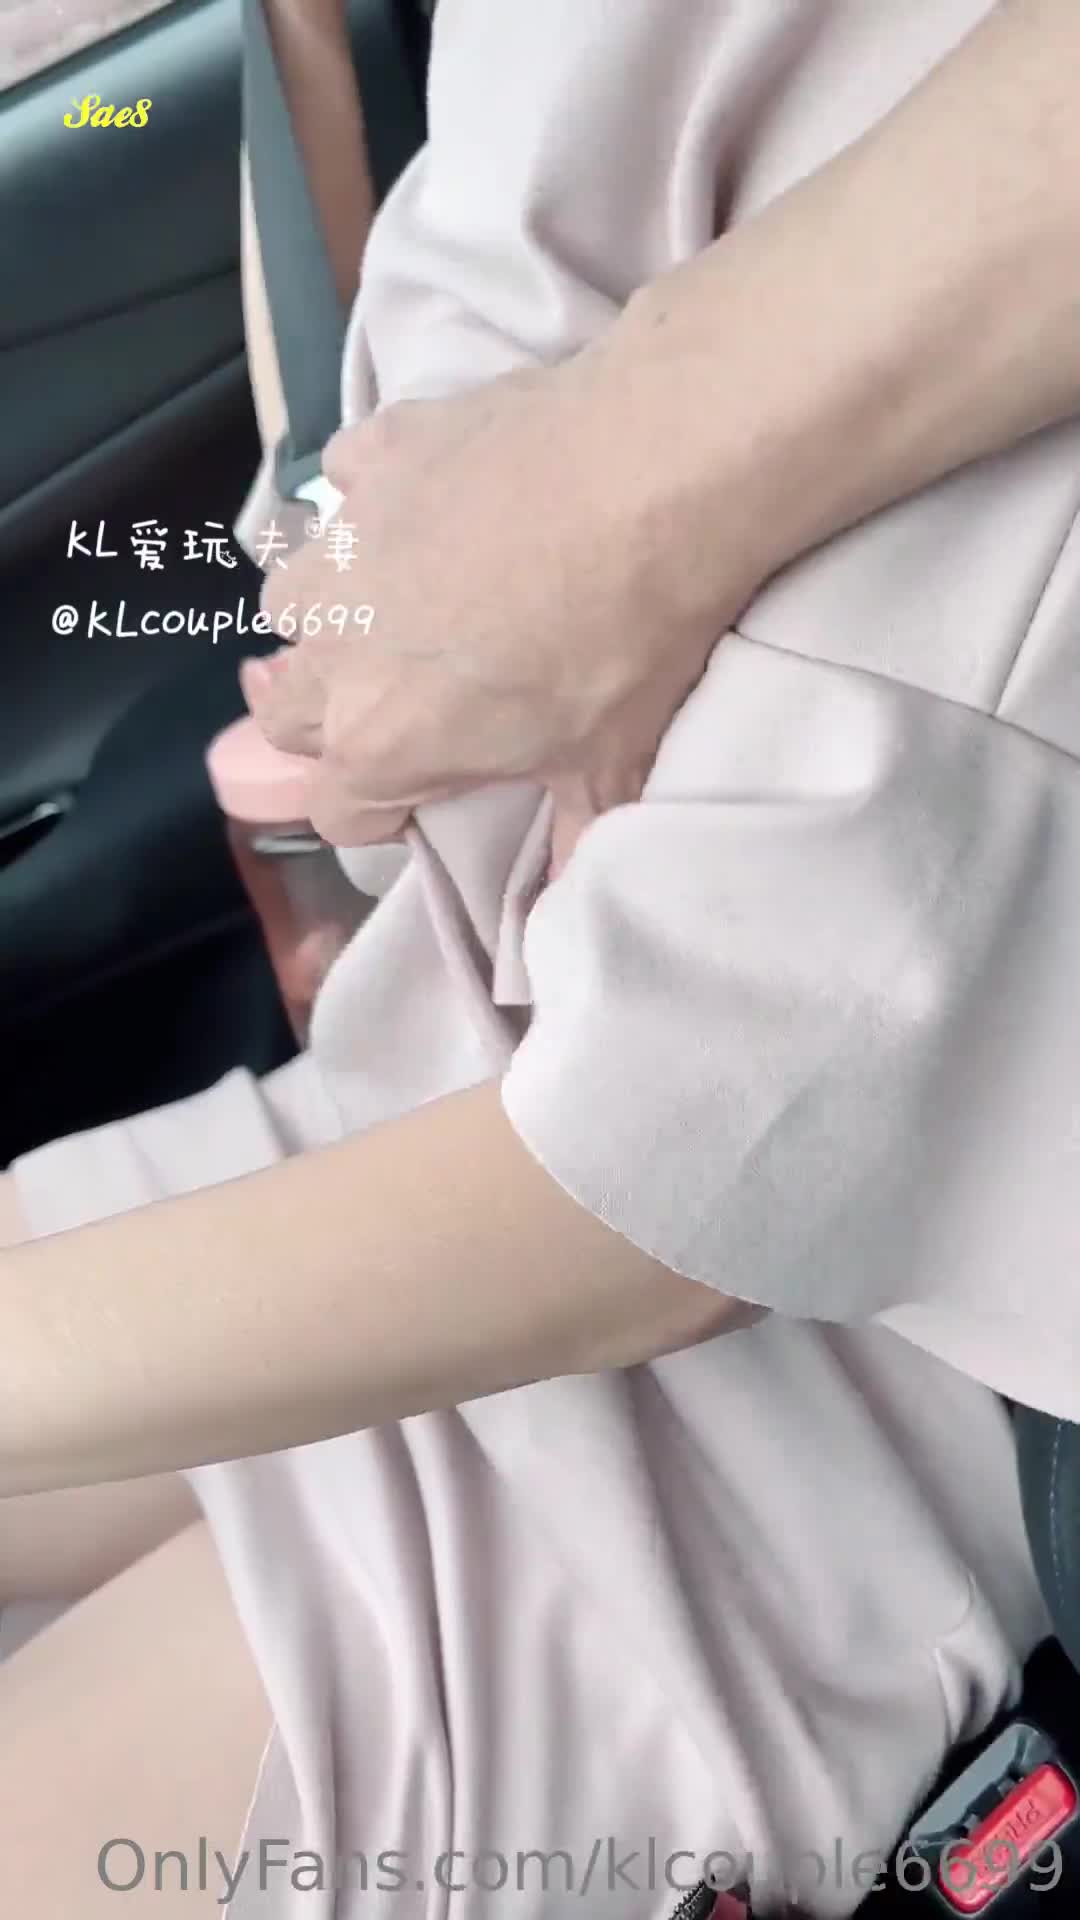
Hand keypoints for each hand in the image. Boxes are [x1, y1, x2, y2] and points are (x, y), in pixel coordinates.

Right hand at [249, 326, 769, 856]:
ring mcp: (345, 541)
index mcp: (381, 741)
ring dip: (331, 612)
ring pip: (291, 598)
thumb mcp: (612, 760)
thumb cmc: (631, 637)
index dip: (382, 812)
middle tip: (405, 702)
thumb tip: (567, 891)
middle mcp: (337, 647)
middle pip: (285, 711)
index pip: (336, 810)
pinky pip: (341, 482)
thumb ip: (572, 832)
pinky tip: (432, 498)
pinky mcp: (375, 452)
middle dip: (329, 719)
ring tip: (401, 603)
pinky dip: (372, 497)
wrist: (657, 474)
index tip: (427, 793)